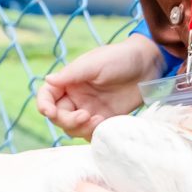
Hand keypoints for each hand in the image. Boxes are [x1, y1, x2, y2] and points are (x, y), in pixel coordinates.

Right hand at [36, 36, 164, 138]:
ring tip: (99, 119)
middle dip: (68, 120)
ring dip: (81, 128)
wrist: (148, 66)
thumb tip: (47, 79)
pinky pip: (91, 133)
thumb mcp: (94, 64)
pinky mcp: (104, 119)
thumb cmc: (119, 58)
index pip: (47, 96)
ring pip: (73, 128)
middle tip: (85, 116)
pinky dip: (94, 133)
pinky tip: (105, 123)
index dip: (44, 105)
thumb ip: (71, 74)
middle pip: (59, 116)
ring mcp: (89, 109)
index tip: (49, 112)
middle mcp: (76, 97)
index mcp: (69, 82)